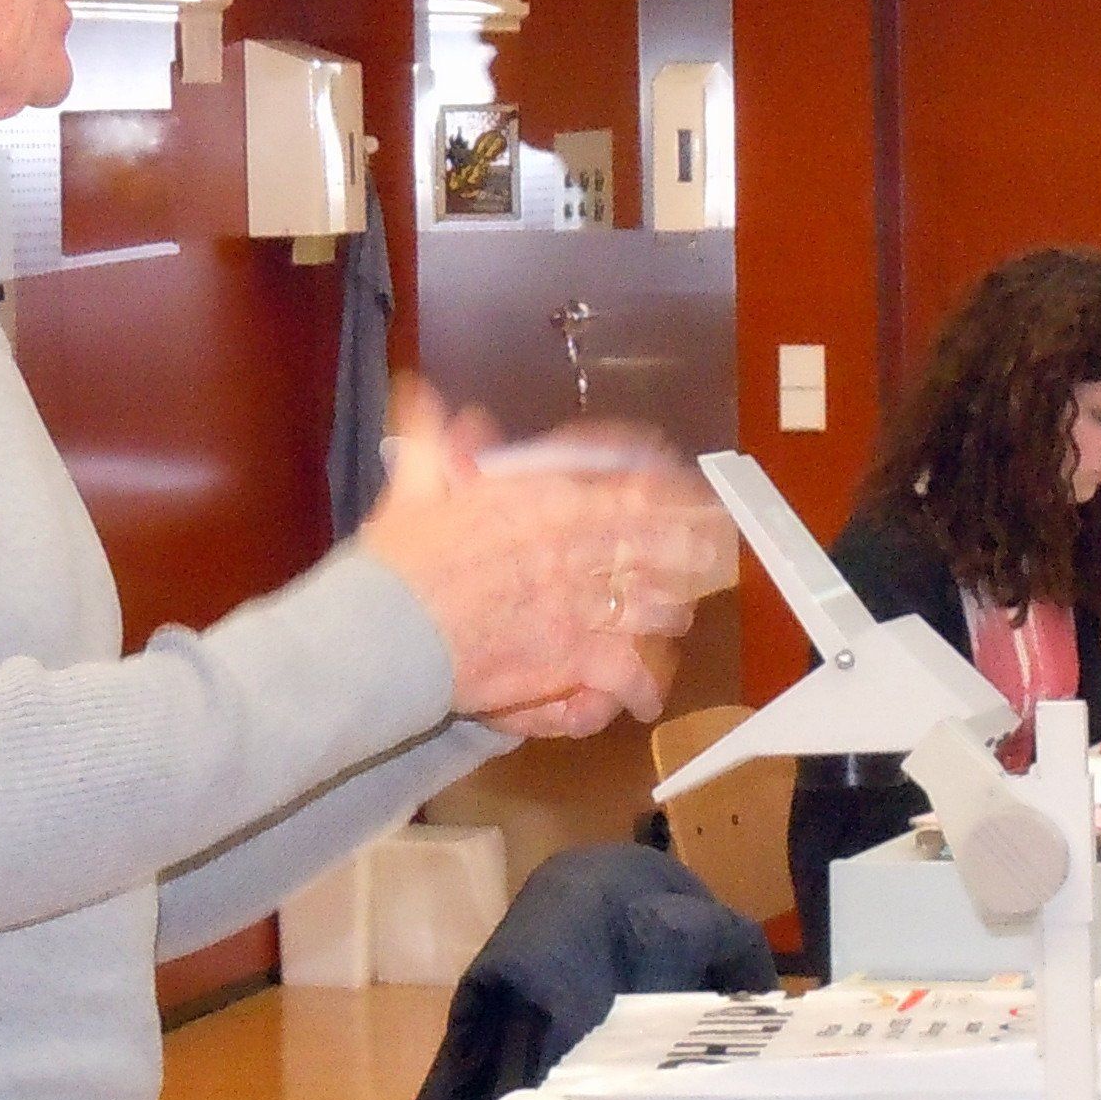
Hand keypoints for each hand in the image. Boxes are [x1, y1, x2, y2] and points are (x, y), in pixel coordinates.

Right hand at [355, 383, 732, 732]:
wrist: (388, 630)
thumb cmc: (400, 564)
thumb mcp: (416, 485)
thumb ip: (433, 440)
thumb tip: (428, 404)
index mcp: (546, 500)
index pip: (631, 486)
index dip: (670, 488)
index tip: (687, 490)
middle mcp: (576, 547)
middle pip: (661, 542)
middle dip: (693, 545)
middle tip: (712, 549)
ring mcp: (581, 604)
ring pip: (654, 604)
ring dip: (670, 610)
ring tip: (678, 614)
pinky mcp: (573, 658)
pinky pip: (628, 671)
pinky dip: (641, 686)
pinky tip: (645, 695)